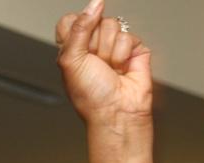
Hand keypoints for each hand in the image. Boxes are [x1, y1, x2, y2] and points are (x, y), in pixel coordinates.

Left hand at [56, 0, 151, 127]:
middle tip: (95, 64)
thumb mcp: (71, 60)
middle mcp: (91, 45)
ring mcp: (113, 45)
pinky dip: (123, 55)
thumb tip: (95, 4)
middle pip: (94, 19)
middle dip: (94, 44)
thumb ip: (79, 28)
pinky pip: (128, 36)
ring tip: (109, 69)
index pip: (70, 20)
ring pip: (112, 25)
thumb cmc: (90, 96)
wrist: (116, 111)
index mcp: (71, 48)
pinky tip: (122, 69)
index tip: (78, 48)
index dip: (76, 29)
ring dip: (109, 51)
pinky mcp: (133, 48)